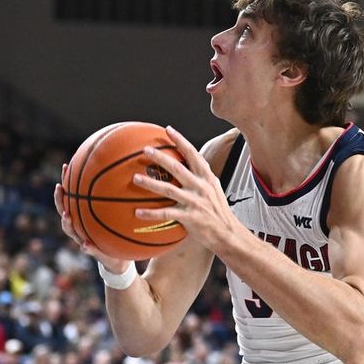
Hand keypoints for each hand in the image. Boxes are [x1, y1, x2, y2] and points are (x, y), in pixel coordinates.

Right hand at [55, 164, 129, 272]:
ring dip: (67, 222)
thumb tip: (128, 175)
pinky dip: (86, 246)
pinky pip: (87, 249)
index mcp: (83, 215)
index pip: (71, 196)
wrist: (119, 256)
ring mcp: (82, 238)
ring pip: (70, 229)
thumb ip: (119, 200)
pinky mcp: (92, 251)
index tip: (66, 167)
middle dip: (60, 199)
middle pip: (63, 210)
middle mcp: (79, 225)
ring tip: (67, 215)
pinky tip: (85, 244)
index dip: (68, 182)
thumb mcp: (119, 214)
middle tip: (60, 187)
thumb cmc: (118, 231)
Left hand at [131, 126, 236, 252]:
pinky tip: (137, 212)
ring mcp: (195, 202)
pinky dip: (151, 213)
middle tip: (146, 150)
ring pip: (169, 190)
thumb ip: (200, 178)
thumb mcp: (214, 190)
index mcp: (207, 178)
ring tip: (135, 178)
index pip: (194, 154)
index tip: (168, 130)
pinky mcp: (190, 217)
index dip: (181, 141)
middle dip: (161, 158)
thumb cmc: (218, 211)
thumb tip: (185, 166)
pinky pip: (166, 214)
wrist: (228, 233)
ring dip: (150, 184)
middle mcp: (201, 187)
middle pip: (178, 168)